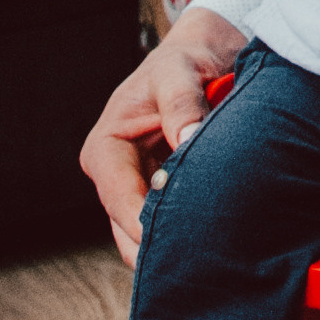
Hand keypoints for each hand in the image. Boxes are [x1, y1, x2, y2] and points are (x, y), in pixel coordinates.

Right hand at [77, 4, 245, 270]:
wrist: (207, 57)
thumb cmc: (184, 61)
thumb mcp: (177, 71)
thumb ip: (181, 103)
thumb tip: (187, 138)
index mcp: (106, 148)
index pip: (118, 198)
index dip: (141, 223)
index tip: (171, 244)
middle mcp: (116, 175)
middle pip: (128, 228)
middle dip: (157, 246)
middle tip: (197, 263)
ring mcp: (139, 189)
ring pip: (147, 236)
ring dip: (173, 247)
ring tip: (206, 261)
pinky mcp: (165, 195)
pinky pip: (171, 226)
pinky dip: (189, 236)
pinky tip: (214, 248)